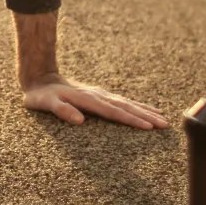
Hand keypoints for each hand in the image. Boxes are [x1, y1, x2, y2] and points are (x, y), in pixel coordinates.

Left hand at [22, 74, 169, 129]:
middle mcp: (97, 95)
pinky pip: (123, 101)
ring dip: (145, 111)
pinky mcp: (100, 95)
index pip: (113, 112)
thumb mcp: (45, 104)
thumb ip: (61, 110)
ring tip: (162, 118)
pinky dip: (137, 106)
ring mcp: (100, 94)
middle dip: (146, 116)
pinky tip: (147, 109)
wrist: (40, 77)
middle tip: (165, 124)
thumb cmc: (41, 95)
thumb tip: (79, 120)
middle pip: (126, 107)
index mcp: (87, 99)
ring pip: (127, 103)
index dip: (131, 120)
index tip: (148, 127)